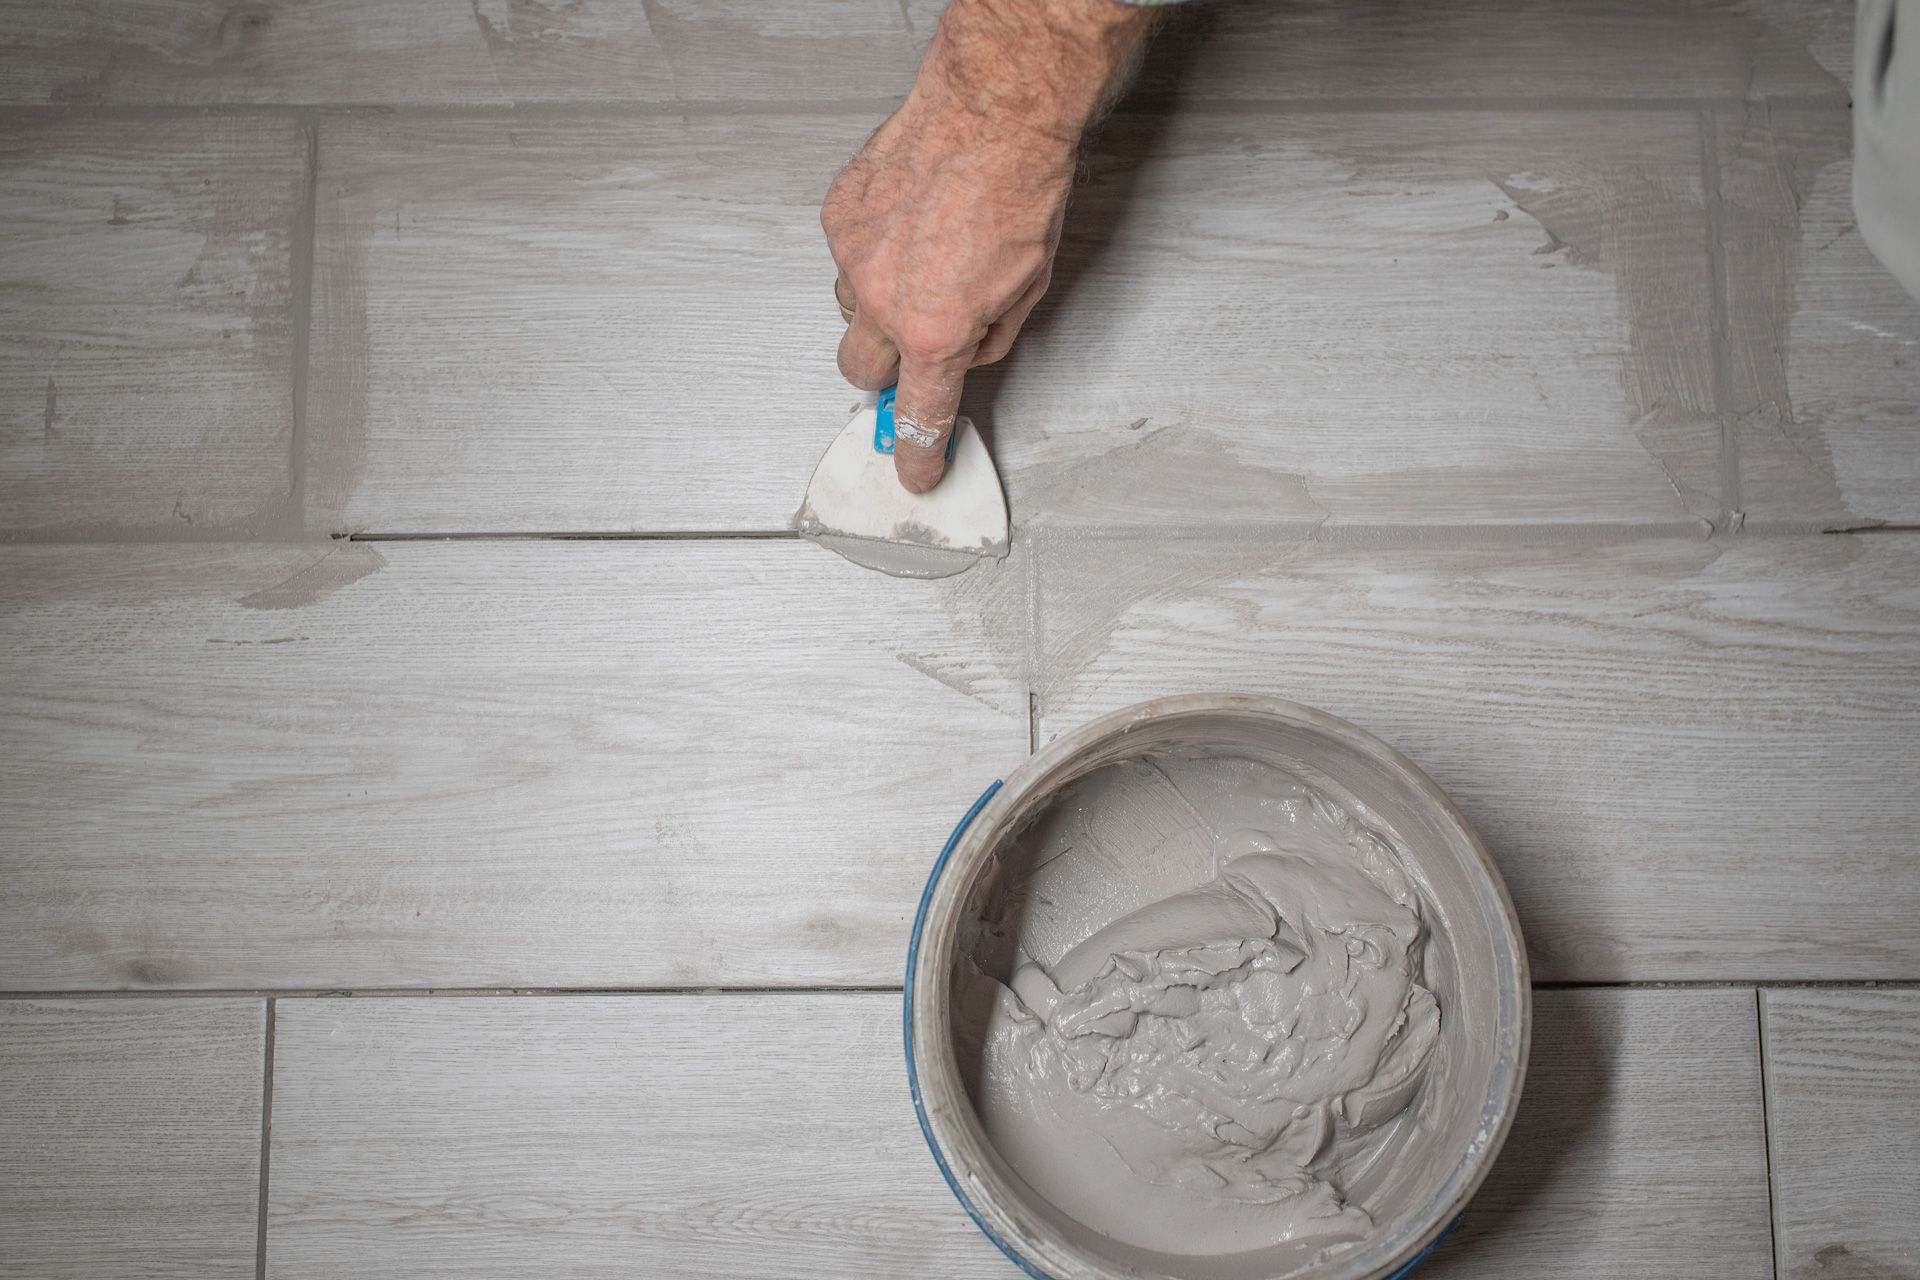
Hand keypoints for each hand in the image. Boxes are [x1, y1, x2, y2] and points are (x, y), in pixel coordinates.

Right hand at [821, 0, 1152, 492]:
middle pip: (860, 373)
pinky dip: (873, 253)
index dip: (916, 454)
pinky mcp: (839, 216)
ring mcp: (853, 258)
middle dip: (885, 373)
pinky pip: (846, 256)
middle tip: (913, 350)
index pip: (918, 417)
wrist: (994, 112)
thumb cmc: (1021, 189)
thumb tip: (968, 354)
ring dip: (878, 307)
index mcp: (936, 332)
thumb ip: (990, 338)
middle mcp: (885, 302)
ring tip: (922, 264)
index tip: (913, 472)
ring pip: (850, 311)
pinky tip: (908, 225)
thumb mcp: (1029, 289)